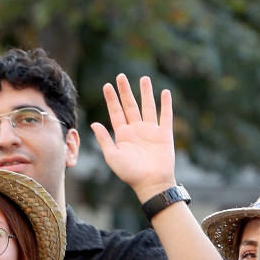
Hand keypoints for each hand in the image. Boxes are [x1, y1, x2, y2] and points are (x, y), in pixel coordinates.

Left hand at [91, 73, 177, 200]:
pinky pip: (165, 116)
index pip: (115, 112)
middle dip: (125, 91)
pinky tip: (164, 92)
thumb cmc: (130, 173)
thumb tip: (94, 123)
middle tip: (121, 76)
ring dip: (145, 93)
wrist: (150, 183)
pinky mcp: (164, 134)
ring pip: (147, 106)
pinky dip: (165, 104)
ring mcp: (150, 130)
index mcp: (123, 134)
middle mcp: (136, 130)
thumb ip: (104, 139)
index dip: (111, 99)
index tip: (107, 85)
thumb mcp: (112, 156)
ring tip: (144, 78)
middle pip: (130, 105)